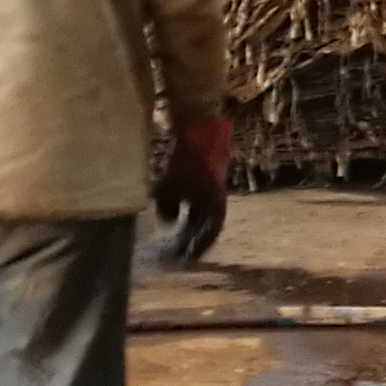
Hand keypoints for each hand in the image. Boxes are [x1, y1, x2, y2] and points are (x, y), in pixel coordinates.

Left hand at [155, 114, 231, 266]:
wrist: (201, 126)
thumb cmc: (187, 158)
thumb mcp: (172, 185)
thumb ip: (169, 206)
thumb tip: (169, 221)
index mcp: (214, 204)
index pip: (209, 234)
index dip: (198, 248)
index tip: (186, 259)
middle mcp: (216, 197)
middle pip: (205, 225)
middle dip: (192, 238)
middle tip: (177, 250)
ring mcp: (212, 186)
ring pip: (201, 211)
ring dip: (190, 224)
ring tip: (175, 234)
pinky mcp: (205, 175)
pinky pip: (195, 199)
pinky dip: (186, 208)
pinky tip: (173, 209)